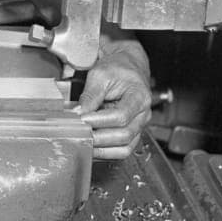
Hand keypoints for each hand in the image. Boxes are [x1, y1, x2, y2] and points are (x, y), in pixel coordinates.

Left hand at [77, 26, 151, 159]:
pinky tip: (91, 148)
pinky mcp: (131, 133)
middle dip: (99, 138)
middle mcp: (143, 115)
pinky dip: (106, 153)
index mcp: (139, 97)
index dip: (99, 121)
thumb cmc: (117, 68)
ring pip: (125, 148)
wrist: (127, 67)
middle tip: (78, 134)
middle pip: (124, 135)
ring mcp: (139, 126)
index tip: (81, 120)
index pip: (121, 116)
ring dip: (102, 150)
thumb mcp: (100, 75)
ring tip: (83, 143)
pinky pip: (122, 150)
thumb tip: (78, 114)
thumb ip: (90, 95)